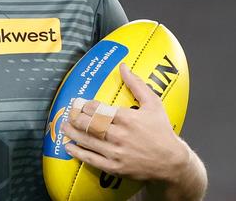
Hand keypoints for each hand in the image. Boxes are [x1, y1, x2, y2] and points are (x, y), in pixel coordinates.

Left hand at [60, 63, 189, 182]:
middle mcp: (120, 136)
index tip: (80, 103)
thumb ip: (137, 85)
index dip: (86, 106)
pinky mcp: (115, 167)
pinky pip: (91, 159)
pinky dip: (78, 152)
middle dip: (76, 117)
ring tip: (63, 126)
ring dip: (72, 132)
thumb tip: (123, 67)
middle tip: (68, 113)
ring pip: (87, 140)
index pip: (99, 110)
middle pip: (90, 124)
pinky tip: (68, 146)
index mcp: (127, 119)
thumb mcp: (153, 104)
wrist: (172, 163)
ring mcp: (116, 153)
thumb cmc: (162, 132)